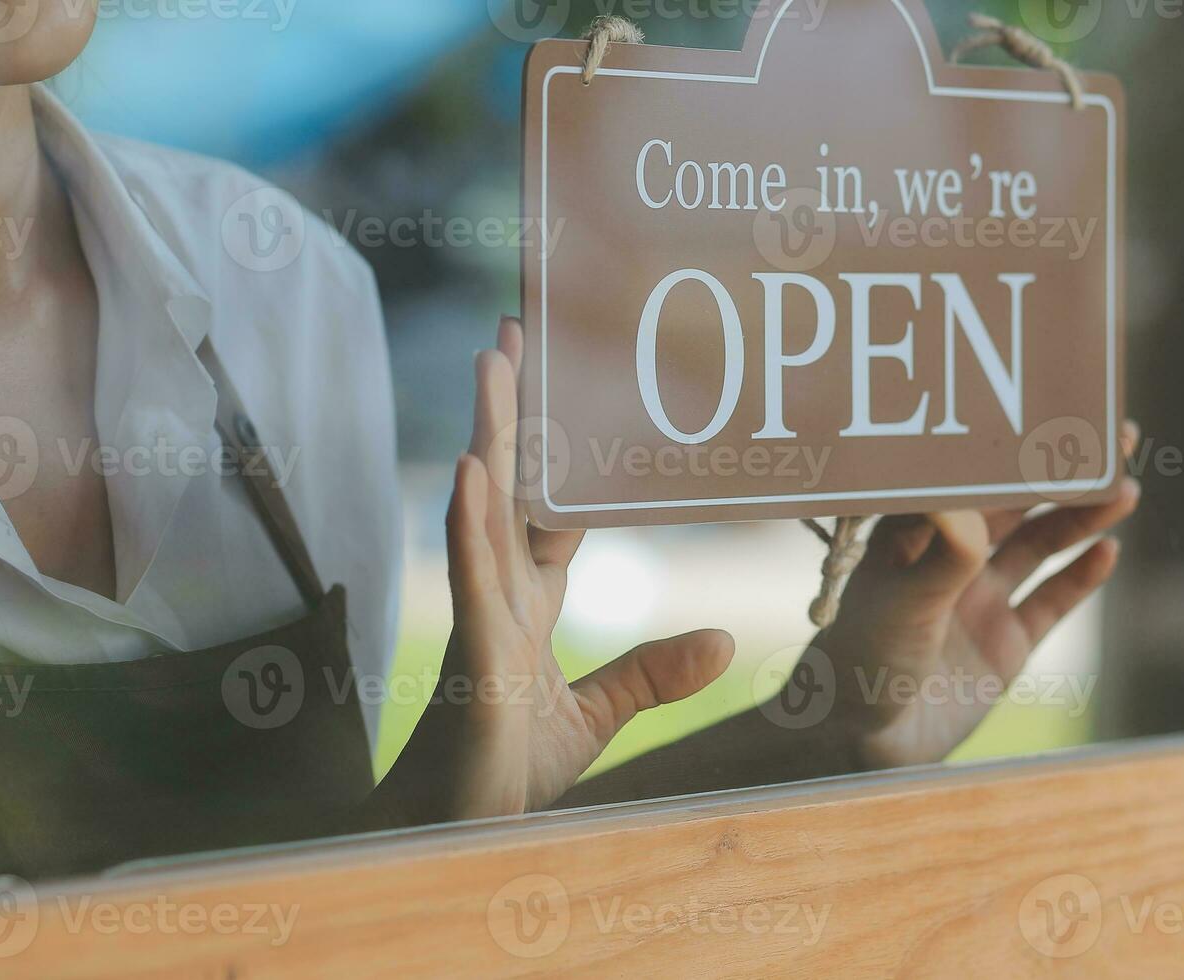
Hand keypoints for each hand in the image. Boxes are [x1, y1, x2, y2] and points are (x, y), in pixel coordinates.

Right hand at [374, 317, 733, 821]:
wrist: (458, 838)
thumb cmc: (505, 773)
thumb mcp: (596, 717)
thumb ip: (652, 674)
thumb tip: (725, 640)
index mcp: (527, 603)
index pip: (548, 505)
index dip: (555, 445)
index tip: (559, 380)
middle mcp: (498, 594)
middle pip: (509, 483)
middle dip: (513, 407)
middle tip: (517, 329)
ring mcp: (478, 617)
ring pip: (484, 509)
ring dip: (489, 434)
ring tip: (493, 361)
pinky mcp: (470, 656)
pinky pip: (468, 577)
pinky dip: (468, 524)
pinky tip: (467, 469)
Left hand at [806, 424, 1141, 768]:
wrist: (862, 744)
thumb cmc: (860, 663)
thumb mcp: (903, 603)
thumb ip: (944, 557)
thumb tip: (970, 503)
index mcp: (911, 535)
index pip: (970, 477)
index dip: (1014, 447)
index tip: (1055, 414)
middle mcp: (947, 559)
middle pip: (1015, 504)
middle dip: (1061, 474)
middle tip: (1113, 440)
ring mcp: (977, 600)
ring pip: (1040, 547)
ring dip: (1080, 520)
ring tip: (1126, 491)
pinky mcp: (1003, 645)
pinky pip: (1050, 601)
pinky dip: (1080, 577)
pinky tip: (1108, 552)